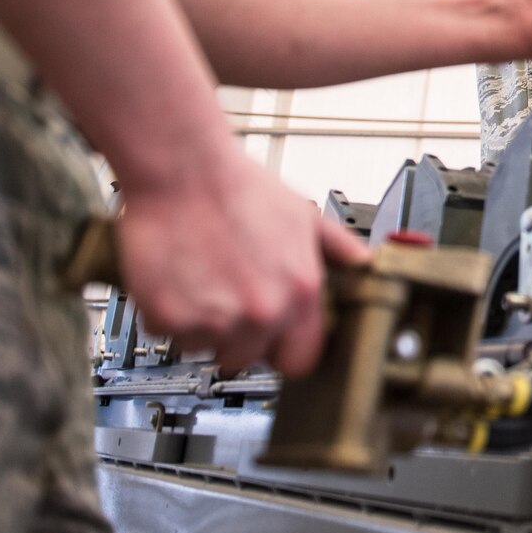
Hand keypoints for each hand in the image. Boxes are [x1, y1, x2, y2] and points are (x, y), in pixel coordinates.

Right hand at [116, 152, 367, 377]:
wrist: (185, 172)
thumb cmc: (240, 188)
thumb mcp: (305, 217)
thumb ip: (338, 248)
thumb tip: (364, 264)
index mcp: (300, 292)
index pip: (301, 360)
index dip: (285, 349)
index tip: (274, 340)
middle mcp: (262, 311)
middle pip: (248, 358)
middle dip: (238, 334)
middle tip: (228, 294)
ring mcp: (214, 319)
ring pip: (206, 347)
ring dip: (201, 324)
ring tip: (204, 279)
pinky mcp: (168, 318)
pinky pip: (168, 334)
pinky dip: (168, 314)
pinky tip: (179, 279)